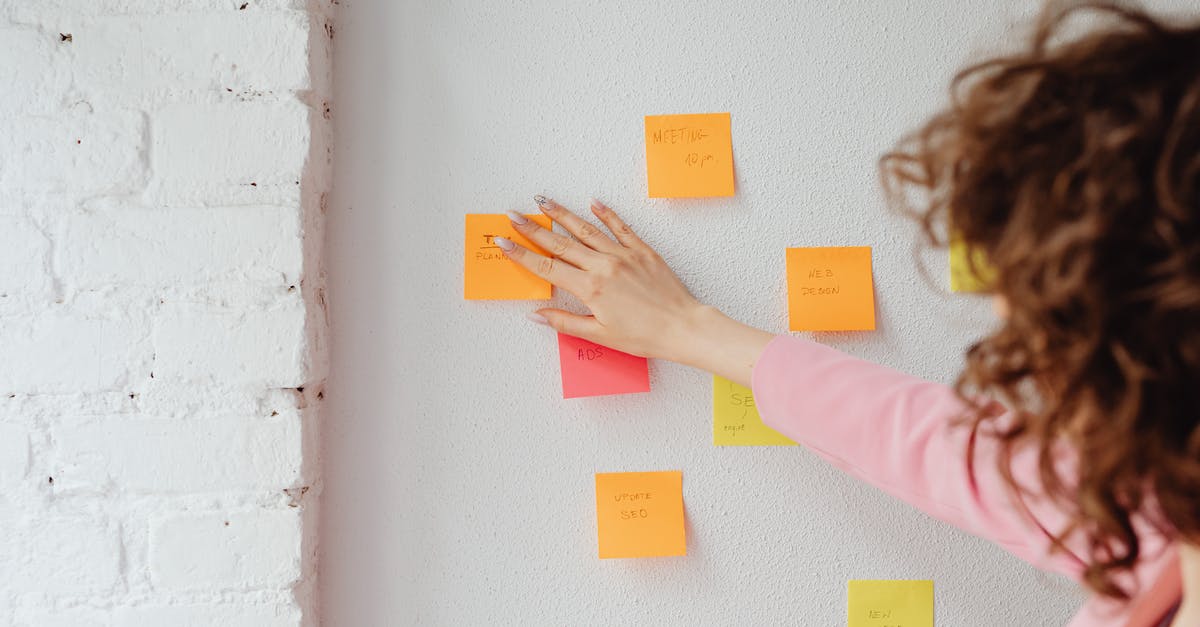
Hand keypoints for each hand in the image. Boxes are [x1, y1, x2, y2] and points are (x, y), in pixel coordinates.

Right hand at [495, 195, 772, 385]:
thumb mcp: (600, 335)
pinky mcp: (642, 250)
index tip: (503, 242)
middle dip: (533, 227)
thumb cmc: (644, 336)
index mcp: (589, 288)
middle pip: (560, 242)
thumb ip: (565, 322)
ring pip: (586, 229)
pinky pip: (620, 227)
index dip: (521, 254)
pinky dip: (606, 213)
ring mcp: (623, 255)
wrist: (683, 327)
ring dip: (562, 214)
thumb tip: (536, 314)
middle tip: (513, 214)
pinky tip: (593, 202)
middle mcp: (602, 266)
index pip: (546, 266)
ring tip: (543, 200)